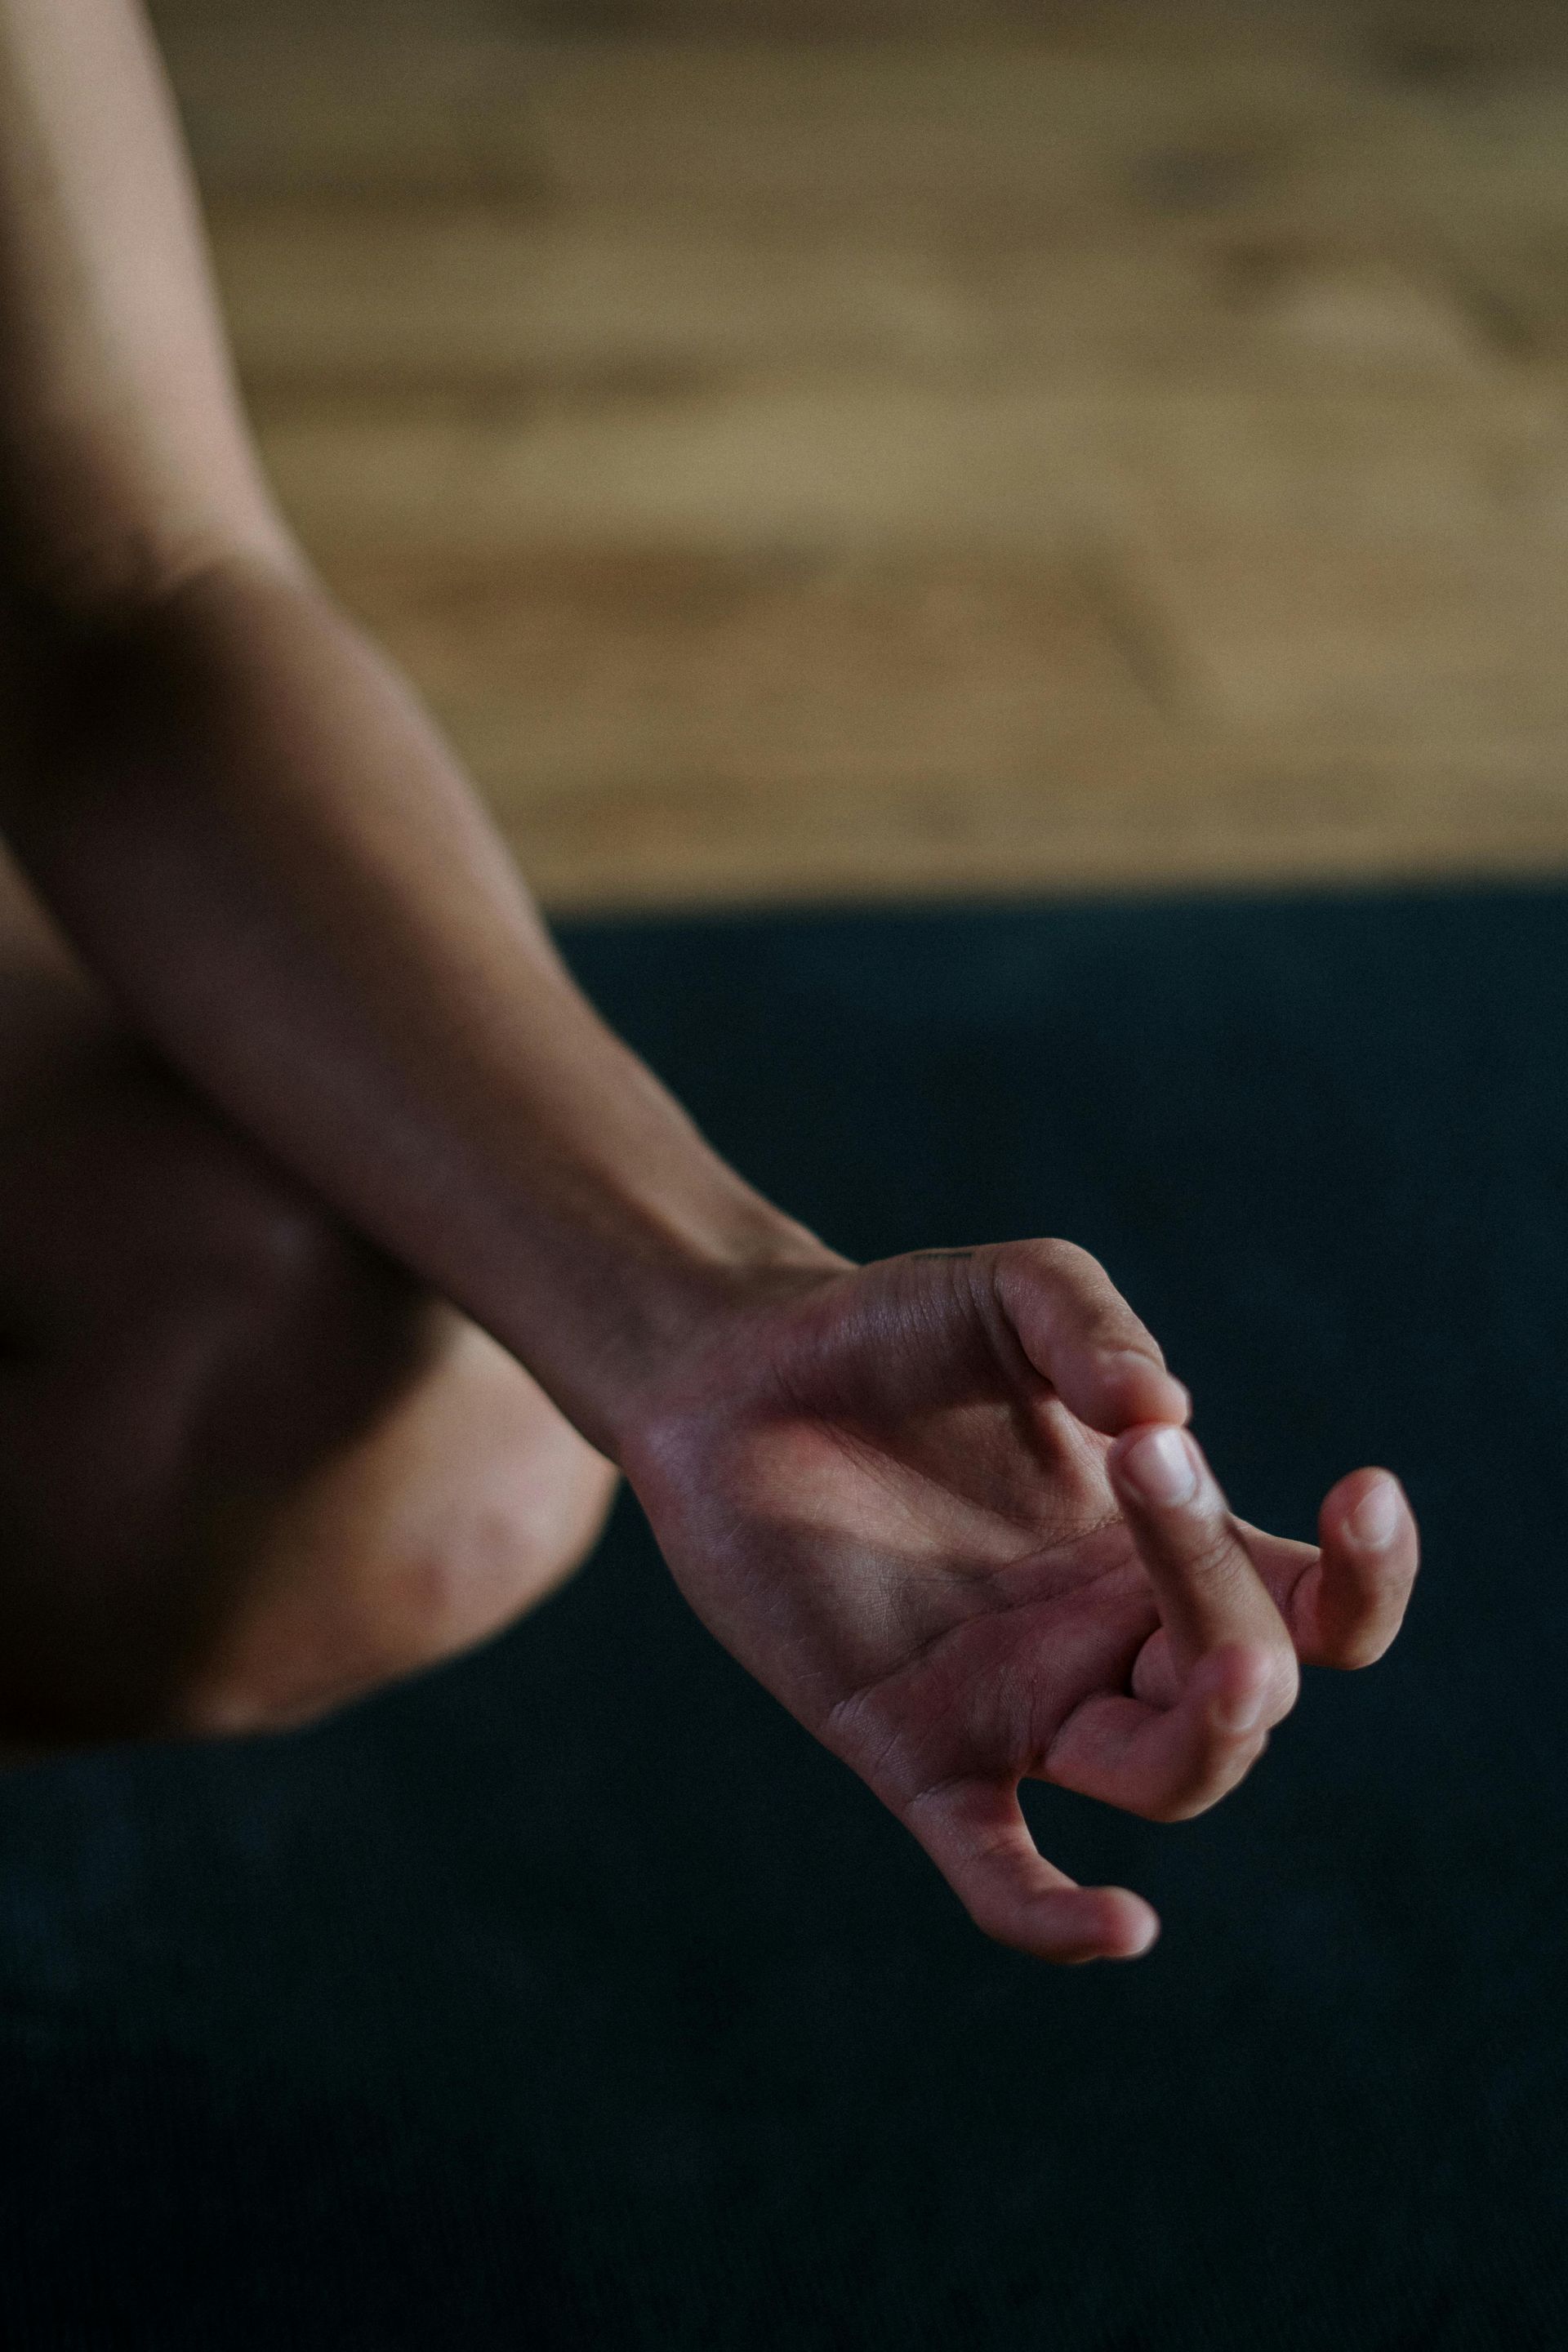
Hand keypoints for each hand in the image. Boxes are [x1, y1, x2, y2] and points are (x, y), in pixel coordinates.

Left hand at [624, 1240, 1418, 1963]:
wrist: (733, 1375)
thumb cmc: (890, 1332)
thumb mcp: (1007, 1292)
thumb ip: (1090, 1326)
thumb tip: (1166, 1413)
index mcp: (1161, 1549)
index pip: (1317, 1605)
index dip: (1369, 1577)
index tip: (1360, 1491)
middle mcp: (1110, 1643)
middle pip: (1246, 1684)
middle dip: (1232, 1602)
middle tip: (1156, 1468)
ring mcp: (1019, 1705)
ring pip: (1167, 1774)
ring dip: (1207, 1733)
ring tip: (1226, 1666)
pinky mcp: (914, 1751)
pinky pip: (999, 1870)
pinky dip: (1058, 1916)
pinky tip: (1120, 1926)